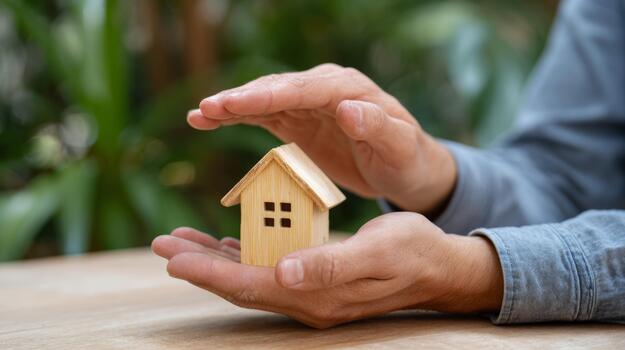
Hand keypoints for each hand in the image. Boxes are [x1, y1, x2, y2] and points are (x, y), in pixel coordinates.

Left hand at [152, 213, 502, 327]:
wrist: (435, 266)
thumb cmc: (410, 252)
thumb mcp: (376, 252)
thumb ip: (331, 265)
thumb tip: (285, 274)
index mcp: (317, 296)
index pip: (251, 287)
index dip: (210, 274)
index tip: (174, 259)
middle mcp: (306, 299)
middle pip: (239, 285)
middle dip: (199, 266)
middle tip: (162, 244)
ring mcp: (308, 291)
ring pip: (248, 277)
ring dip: (212, 260)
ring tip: (179, 241)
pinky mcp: (312, 277)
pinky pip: (266, 267)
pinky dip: (240, 254)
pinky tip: (223, 242)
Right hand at [188, 63, 455, 213]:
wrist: (406, 170)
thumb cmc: (407, 158)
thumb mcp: (400, 146)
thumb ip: (376, 126)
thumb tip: (347, 108)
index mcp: (349, 89)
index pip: (304, 89)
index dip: (269, 95)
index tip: (236, 103)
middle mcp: (324, 90)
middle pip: (277, 90)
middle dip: (241, 99)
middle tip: (207, 108)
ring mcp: (308, 105)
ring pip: (263, 101)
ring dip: (231, 108)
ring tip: (199, 115)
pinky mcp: (298, 122)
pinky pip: (262, 116)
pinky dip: (236, 119)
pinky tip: (208, 122)